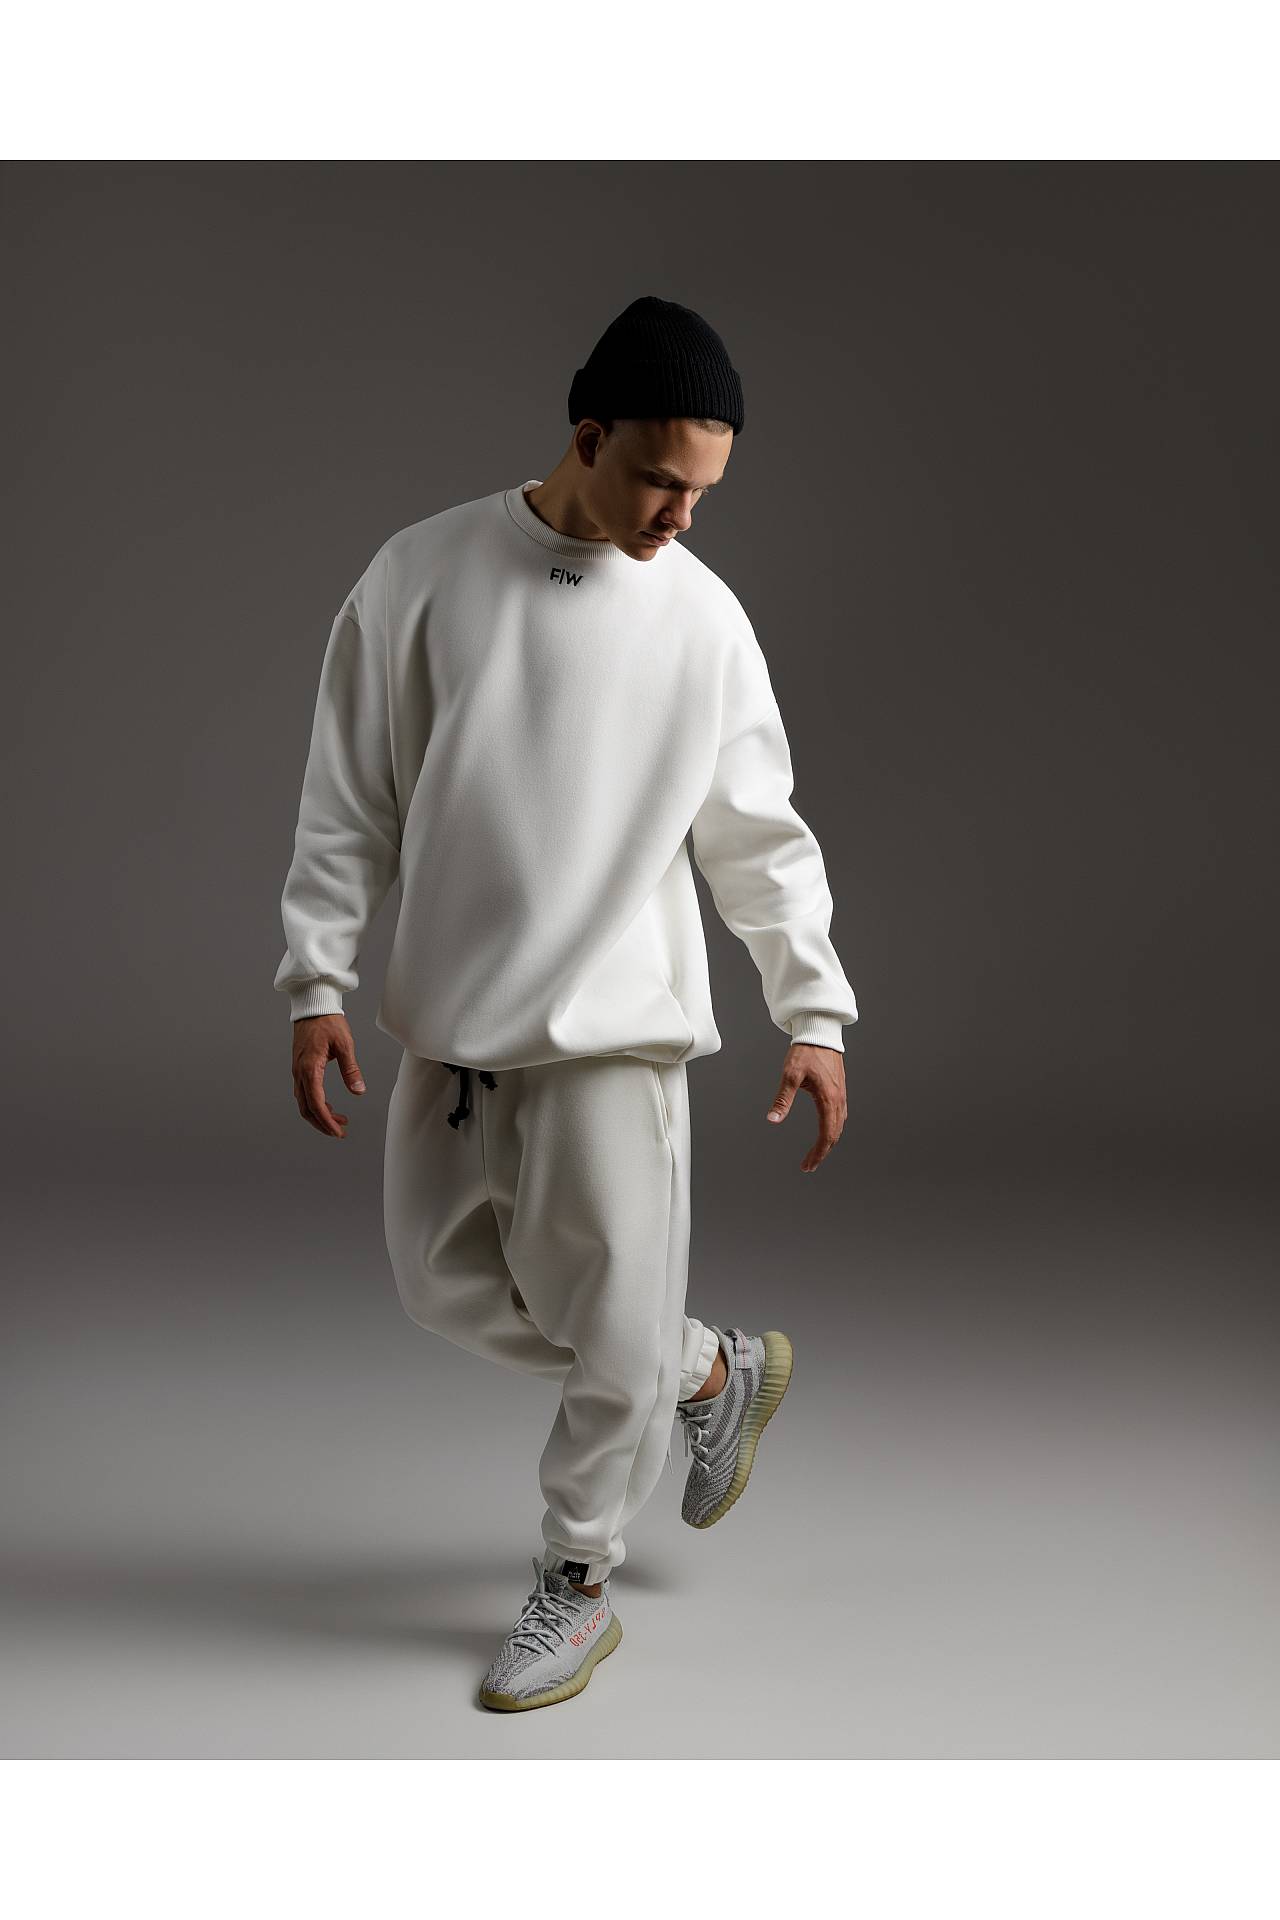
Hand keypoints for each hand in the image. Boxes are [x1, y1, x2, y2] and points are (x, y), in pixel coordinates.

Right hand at [291, 1013, 366, 1138]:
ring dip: (319, 1115)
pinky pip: (304, 1092)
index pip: (316, 1103)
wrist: (312, 1006)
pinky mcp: (300, 1067)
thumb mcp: (345, 1045)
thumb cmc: (328, 1022)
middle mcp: (300, 1073)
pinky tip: (329, 1104)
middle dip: (323, 1123)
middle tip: (340, 1132)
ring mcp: (298, 1071)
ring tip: (339, 1120)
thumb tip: (358, 1091)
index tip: (339, 1131)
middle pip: (307, 1108)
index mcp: (310, 1069)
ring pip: (304, 1102)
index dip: (327, 1121)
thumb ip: (351, 1070)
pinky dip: (316, 1103)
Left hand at [766, 1042, 846, 1171]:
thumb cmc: (805, 1051)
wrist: (820, 1033)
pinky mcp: (839, 1089)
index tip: (807, 1165)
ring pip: (839, 1126)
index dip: (818, 1153)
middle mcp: (838, 1099)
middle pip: (834, 1134)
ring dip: (829, 1142)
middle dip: (822, 1152)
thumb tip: (773, 1120)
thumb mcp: (790, 1075)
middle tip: (809, 1165)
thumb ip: (782, 1099)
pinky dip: (833, 1128)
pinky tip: (826, 1130)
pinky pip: (840, 1115)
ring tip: (817, 1153)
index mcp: (828, 1098)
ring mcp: (841, 1094)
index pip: (826, 1135)